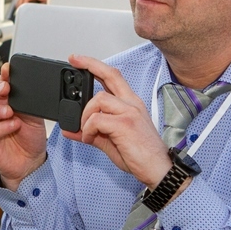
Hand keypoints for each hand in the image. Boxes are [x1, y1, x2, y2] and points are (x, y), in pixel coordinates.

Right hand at [0, 64, 47, 190]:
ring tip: (9, 111)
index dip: (1, 75)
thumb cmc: (30, 136)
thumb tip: (29, 85)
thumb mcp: (35, 115)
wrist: (31, 162)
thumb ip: (29, 100)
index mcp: (3, 99)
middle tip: (5, 88)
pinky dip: (0, 127)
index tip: (9, 70)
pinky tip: (12, 125)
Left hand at [65, 55, 171, 189]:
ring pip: (98, 99)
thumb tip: (71, 130)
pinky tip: (90, 138)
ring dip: (85, 115)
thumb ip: (91, 132)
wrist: (159, 170)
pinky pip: (97, 119)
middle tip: (74, 62)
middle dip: (90, 65)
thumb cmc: (141, 155)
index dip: (95, 65)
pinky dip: (88, 129)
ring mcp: (129, 112)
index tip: (79, 59)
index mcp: (130, 104)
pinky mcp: (125, 124)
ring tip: (86, 131)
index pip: (113, 76)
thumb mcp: (110, 141)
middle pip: (110, 75)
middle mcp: (131, 104)